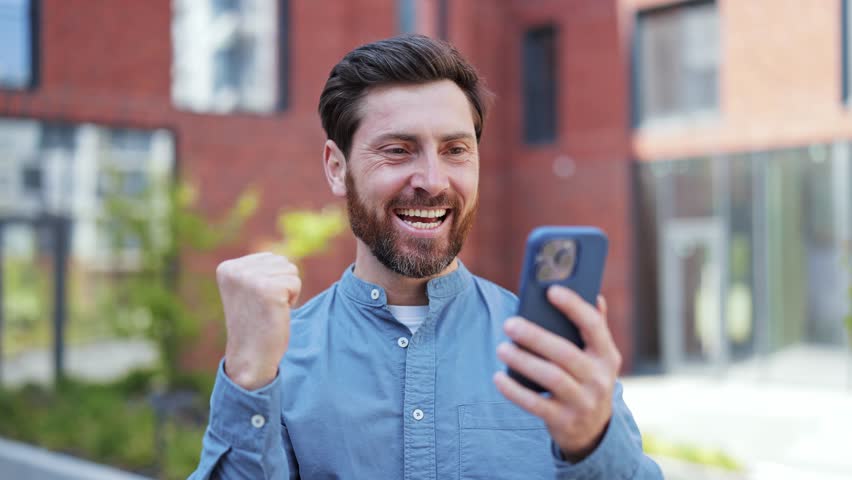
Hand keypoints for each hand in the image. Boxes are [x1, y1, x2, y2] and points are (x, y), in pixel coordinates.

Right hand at [217, 252, 300, 389]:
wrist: (250, 356)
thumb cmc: (254, 324)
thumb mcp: (248, 290)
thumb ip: (258, 270)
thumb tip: (281, 258)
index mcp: (227, 268)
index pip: (269, 258)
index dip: (271, 281)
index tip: (256, 302)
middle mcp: (236, 270)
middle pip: (281, 261)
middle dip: (281, 284)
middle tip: (265, 308)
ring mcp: (251, 278)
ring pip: (290, 271)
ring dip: (287, 292)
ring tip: (270, 310)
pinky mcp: (268, 289)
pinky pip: (295, 283)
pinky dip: (292, 300)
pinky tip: (277, 313)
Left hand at [493, 286, 620, 461]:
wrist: (594, 431)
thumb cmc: (588, 380)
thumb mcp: (599, 358)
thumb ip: (595, 328)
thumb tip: (595, 296)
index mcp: (607, 356)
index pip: (593, 326)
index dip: (573, 306)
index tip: (550, 290)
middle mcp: (599, 379)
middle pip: (565, 352)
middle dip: (535, 336)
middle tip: (509, 324)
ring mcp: (583, 402)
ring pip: (551, 377)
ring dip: (523, 361)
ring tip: (502, 348)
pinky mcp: (564, 421)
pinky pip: (536, 404)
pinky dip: (514, 391)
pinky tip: (498, 377)